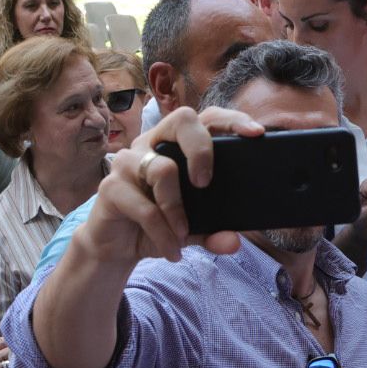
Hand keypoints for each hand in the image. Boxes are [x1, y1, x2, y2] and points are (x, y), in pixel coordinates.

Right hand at [87, 106, 263, 263]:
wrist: (116, 246)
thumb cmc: (157, 224)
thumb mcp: (192, 229)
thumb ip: (213, 231)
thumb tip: (233, 241)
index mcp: (176, 144)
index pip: (206, 118)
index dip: (232, 120)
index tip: (256, 133)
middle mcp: (152, 143)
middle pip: (182, 120)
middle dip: (202, 149)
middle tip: (206, 183)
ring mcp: (128, 162)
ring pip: (162, 169)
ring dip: (178, 209)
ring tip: (183, 235)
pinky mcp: (110, 186)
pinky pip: (145, 208)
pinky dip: (163, 233)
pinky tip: (171, 249)